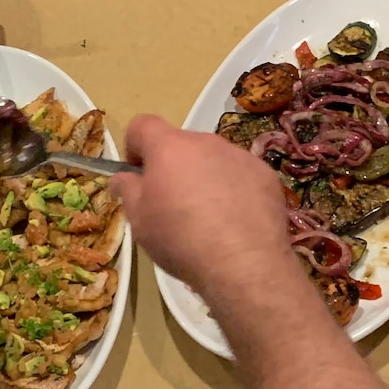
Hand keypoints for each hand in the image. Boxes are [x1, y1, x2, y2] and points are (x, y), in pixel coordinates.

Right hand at [112, 115, 293, 294]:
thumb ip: (128, 190)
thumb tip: (122, 178)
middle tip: (173, 204)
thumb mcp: (140, 221)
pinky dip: (235, 189)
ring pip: (213, 159)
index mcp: (170, 148)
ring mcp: (240, 156)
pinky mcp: (266, 175)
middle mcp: (206, 142)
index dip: (135, 145)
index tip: (138, 173)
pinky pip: (241, 174)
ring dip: (205, 177)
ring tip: (209, 217)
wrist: (242, 264)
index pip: (143, 124)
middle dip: (173, 166)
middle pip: (182, 144)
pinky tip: (236, 221)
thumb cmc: (180, 239)